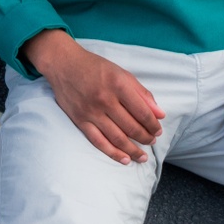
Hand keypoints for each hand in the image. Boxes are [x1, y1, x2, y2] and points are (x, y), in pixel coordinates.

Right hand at [23, 29, 165, 164]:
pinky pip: (98, 141)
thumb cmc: (95, 67)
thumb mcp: (122, 73)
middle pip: (131, 127)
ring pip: (117, 138)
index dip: (153, 125)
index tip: (158, 130)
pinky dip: (113, 153)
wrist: (64, 64)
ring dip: (133, 150)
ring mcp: (91, 112)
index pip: (142, 112)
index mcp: (118, 84)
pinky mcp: (80, 120)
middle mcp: (105, 99)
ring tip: (142, 156)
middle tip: (152, 141)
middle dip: (145, 138)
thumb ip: (142, 93)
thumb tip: (160, 114)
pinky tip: (124, 159)